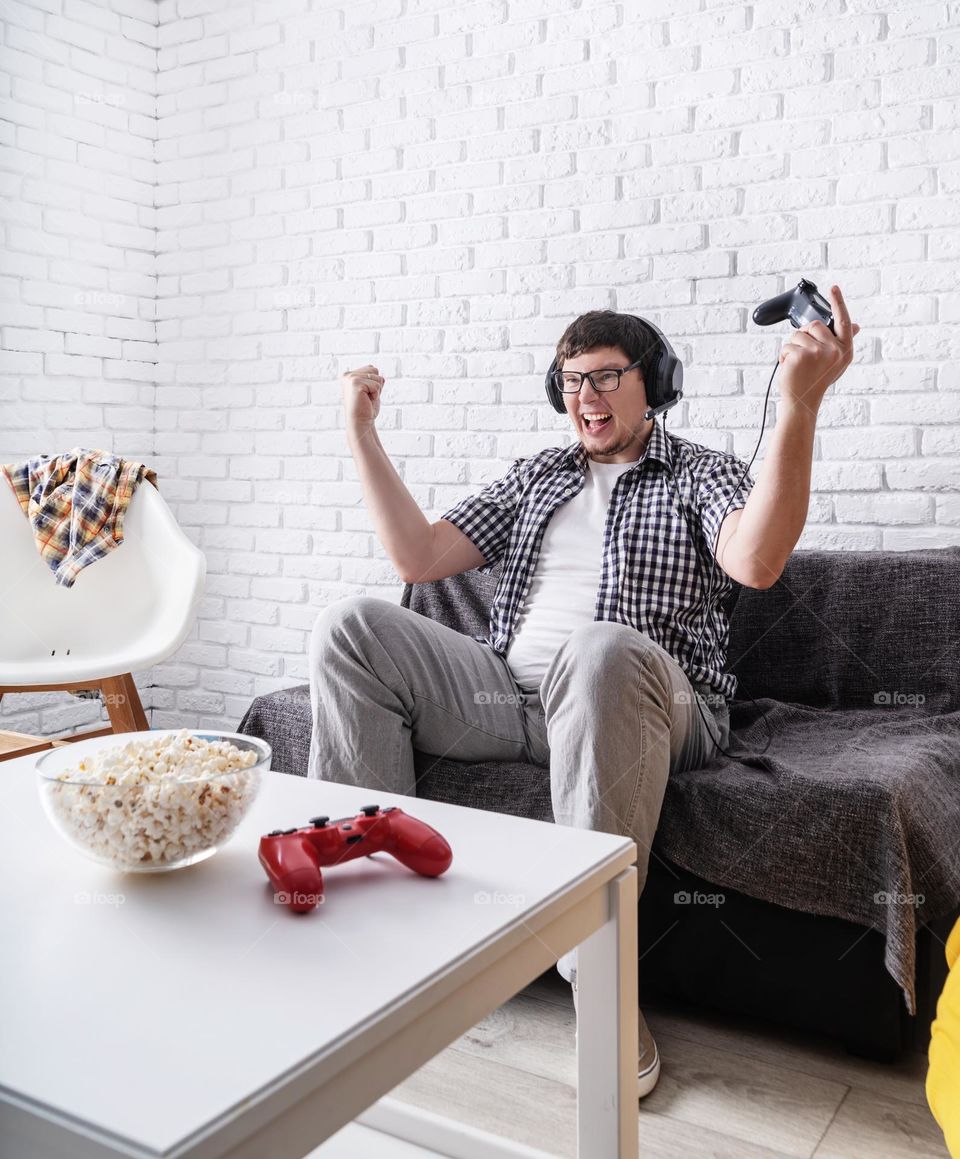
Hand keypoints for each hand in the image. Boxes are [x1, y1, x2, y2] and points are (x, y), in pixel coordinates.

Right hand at [341, 364, 384, 433]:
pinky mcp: (356, 383)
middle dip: (376, 385)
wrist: (360, 423)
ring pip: (377, 377)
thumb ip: (372, 379)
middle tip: (367, 397)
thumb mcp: (370, 390)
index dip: (374, 383)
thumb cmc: (366, 409)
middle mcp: (347, 375)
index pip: (371, 368)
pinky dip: (376, 395)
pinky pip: (377, 385)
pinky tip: (367, 401)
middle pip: (374, 370)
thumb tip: (377, 371)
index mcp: (349, 375)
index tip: (366, 394)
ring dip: (376, 391)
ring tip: (366, 399)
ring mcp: (351, 378)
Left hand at [777, 284, 860, 416]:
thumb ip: (841, 342)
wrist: (803, 401)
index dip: (839, 303)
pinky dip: (784, 356)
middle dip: (804, 337)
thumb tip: (856, 326)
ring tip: (798, 365)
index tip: (834, 287)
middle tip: (805, 357)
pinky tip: (790, 368)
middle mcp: (835, 350)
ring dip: (792, 347)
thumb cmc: (816, 381)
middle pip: (814, 324)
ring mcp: (818, 352)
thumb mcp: (835, 362)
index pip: (843, 321)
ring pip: (798, 334)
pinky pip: (787, 345)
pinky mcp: (801, 355)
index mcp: (845, 350)